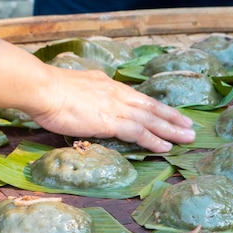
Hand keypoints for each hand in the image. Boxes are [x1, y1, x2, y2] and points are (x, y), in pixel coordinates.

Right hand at [27, 67, 195, 152]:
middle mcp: (116, 94)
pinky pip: (139, 132)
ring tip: (188, 137)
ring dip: (171, 129)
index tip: (167, 112)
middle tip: (189, 125)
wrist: (43, 89)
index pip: (136, 97)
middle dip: (171, 116)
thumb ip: (84, 95)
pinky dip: (154, 140)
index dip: (154, 106)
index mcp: (106, 85)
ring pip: (151, 119)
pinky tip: (166, 147)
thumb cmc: (48, 91)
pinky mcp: (111, 122)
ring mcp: (116, 107)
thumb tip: (84, 101)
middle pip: (150, 106)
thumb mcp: (72, 88)